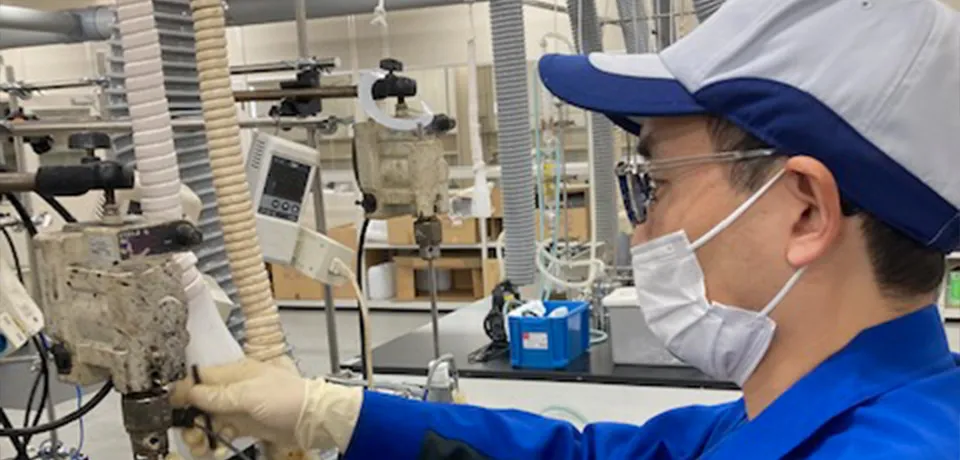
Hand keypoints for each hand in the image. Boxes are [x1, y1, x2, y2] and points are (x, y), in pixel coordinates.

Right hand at [170, 358, 363, 452]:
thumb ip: (218, 395)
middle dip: (191, 418)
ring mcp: (239, 407)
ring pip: (209, 419)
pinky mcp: (245, 424)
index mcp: (235, 372)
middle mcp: (234, 388)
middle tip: (191, 433)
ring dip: (201, 433)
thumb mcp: (249, 395)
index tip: (171, 407)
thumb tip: (191, 392)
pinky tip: (215, 447)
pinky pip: (221, 432)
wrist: (311, 419)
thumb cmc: (288, 398)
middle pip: (200, 402)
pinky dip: (215, 440)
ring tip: (201, 445)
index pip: (199, 377)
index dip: (183, 392)